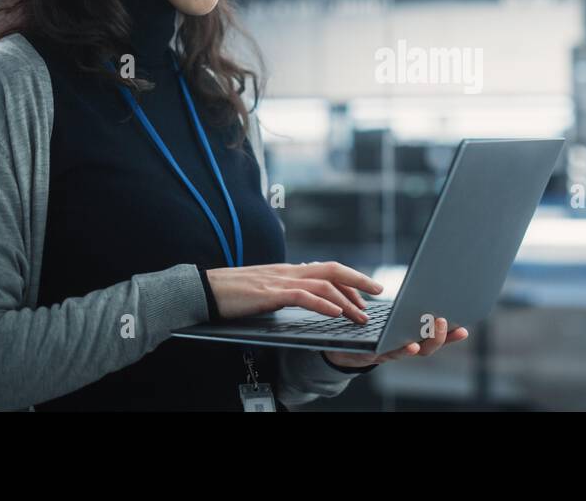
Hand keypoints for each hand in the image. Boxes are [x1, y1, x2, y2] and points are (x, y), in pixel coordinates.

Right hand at [204, 261, 381, 321]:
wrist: (206, 290)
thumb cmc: (234, 294)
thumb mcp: (266, 290)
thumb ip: (286, 290)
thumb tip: (304, 295)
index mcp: (289, 271)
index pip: (327, 270)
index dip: (350, 279)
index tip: (367, 292)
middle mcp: (289, 272)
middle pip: (333, 270)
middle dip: (360, 281)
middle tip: (379, 293)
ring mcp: (281, 281)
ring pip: (324, 284)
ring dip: (346, 300)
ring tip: (361, 315)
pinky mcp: (271, 293)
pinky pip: (303, 296)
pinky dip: (323, 303)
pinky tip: (336, 313)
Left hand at [324, 316, 467, 368]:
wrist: (338, 346)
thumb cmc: (367, 328)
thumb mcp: (386, 315)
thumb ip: (403, 307)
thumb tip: (426, 283)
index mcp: (408, 337)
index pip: (434, 337)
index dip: (451, 336)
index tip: (465, 329)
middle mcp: (402, 347)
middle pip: (427, 347)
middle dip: (440, 337)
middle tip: (446, 321)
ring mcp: (388, 352)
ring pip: (411, 351)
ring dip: (425, 342)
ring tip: (436, 329)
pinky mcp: (372, 353)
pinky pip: (388, 353)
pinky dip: (401, 350)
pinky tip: (410, 344)